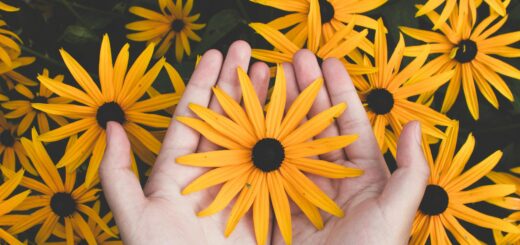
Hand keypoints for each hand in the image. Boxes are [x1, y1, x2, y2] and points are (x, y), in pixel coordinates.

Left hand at [99, 41, 270, 243]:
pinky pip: (275, 164)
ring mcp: (238, 184)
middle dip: (237, 84)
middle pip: (225, 119)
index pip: (192, 117)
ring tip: (275, 73)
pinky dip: (285, 139)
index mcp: (178, 170)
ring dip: (263, 103)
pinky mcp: (262, 202)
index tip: (216, 54)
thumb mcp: (134, 216)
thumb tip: (110, 126)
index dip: (203, 84)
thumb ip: (116, 174)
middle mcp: (210, 172)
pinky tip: (294, 117)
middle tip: (252, 52)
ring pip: (252, 135)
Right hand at [270, 50, 429, 244]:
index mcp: (362, 178)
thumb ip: (410, 172)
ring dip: (278, 110)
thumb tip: (414, 126)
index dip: (338, 92)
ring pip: (289, 141)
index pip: (348, 125)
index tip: (326, 63)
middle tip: (290, 60)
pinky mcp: (278, 205)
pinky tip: (248, 119)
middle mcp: (330, 180)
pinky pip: (267, 168)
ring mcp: (302, 190)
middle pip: (315, 126)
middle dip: (304, 91)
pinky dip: (257, 143)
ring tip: (266, 79)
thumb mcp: (396, 214)